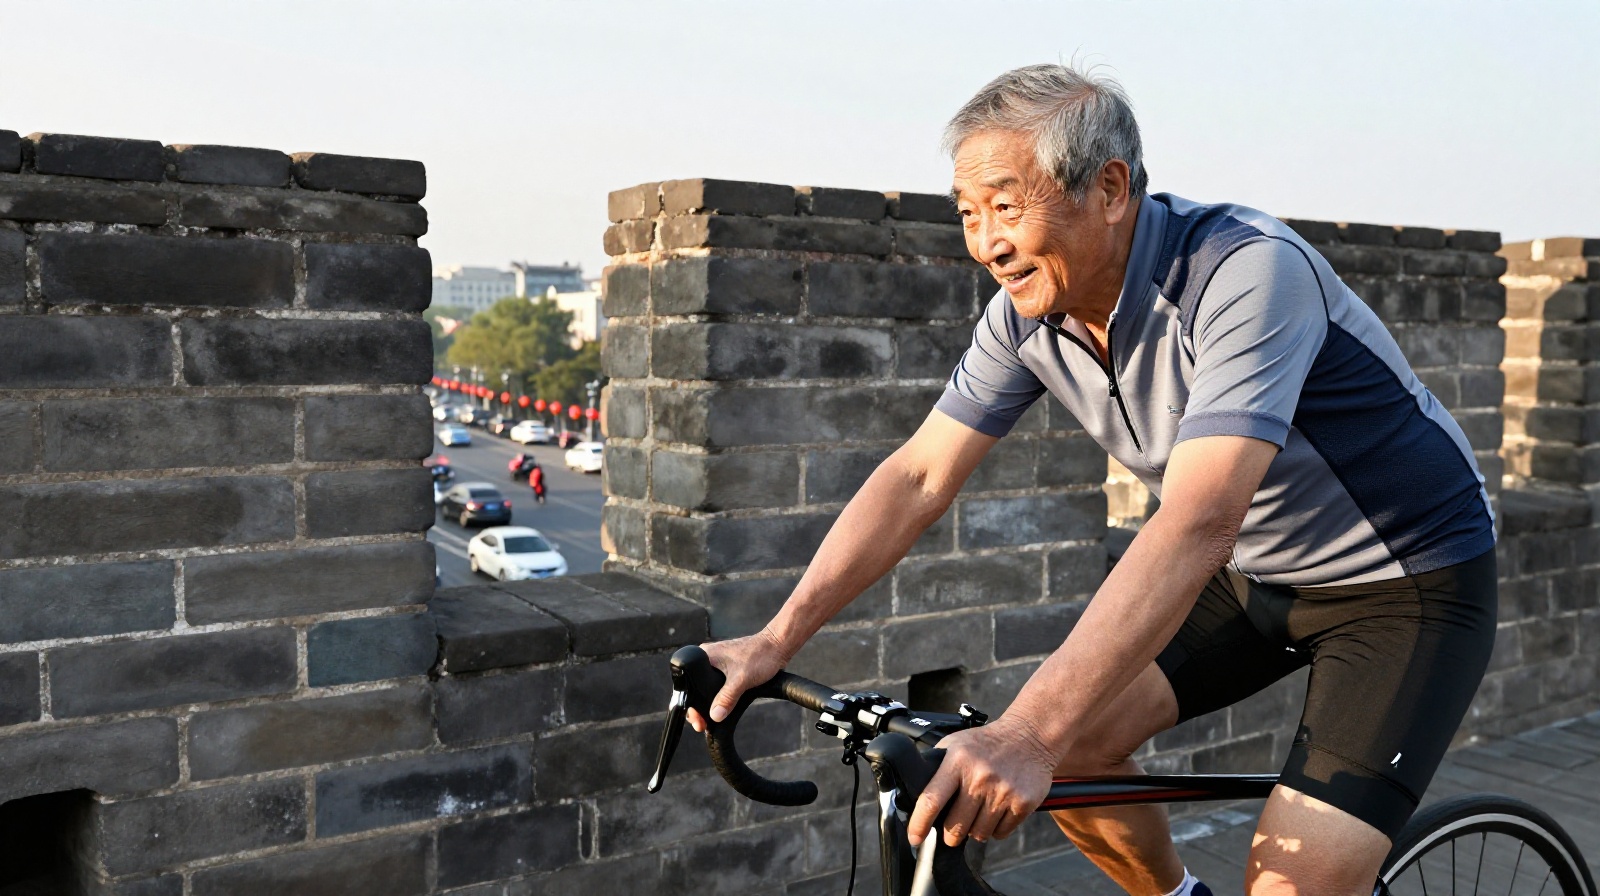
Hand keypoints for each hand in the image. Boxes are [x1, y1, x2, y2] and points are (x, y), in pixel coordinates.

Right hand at [685, 629, 791, 732]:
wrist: (778, 646)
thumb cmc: (760, 655)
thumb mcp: (741, 679)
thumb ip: (727, 697)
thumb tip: (715, 716)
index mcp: (705, 655)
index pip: (688, 683)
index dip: (691, 705)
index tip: (696, 720)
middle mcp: (708, 658)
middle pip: (696, 688)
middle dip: (698, 708)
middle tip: (702, 725)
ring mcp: (718, 663)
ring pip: (707, 688)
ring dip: (709, 703)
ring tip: (710, 720)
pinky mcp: (728, 668)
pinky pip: (717, 685)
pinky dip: (718, 697)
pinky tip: (720, 708)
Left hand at [907, 717, 1056, 847]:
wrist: (1028, 736)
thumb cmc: (986, 743)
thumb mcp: (955, 744)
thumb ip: (936, 768)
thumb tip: (913, 796)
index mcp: (957, 761)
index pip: (931, 800)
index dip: (919, 824)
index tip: (915, 839)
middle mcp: (979, 777)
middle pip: (955, 826)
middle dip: (951, 834)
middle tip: (953, 828)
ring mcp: (1003, 791)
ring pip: (979, 834)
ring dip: (976, 831)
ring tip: (979, 812)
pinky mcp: (1023, 802)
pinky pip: (1001, 833)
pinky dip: (996, 829)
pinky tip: (997, 811)